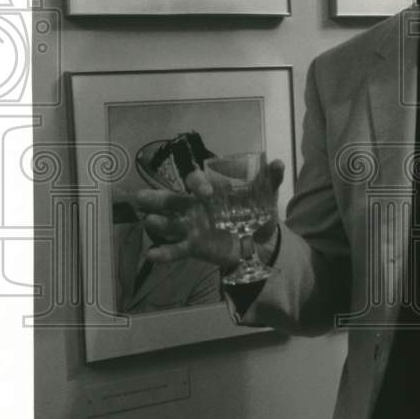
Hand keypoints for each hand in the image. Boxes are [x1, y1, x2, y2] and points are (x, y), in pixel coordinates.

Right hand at [135, 159, 284, 270]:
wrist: (260, 243)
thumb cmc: (256, 212)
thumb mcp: (266, 196)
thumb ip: (271, 180)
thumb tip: (278, 163)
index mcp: (210, 190)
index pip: (196, 181)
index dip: (197, 184)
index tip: (206, 193)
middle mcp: (195, 206)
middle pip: (171, 199)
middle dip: (157, 198)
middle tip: (141, 198)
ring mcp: (191, 227)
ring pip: (167, 223)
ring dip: (157, 222)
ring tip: (150, 221)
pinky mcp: (192, 246)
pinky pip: (175, 250)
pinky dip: (164, 253)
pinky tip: (152, 255)